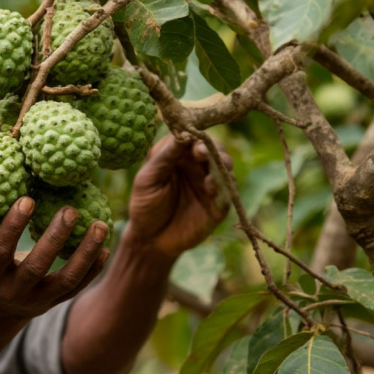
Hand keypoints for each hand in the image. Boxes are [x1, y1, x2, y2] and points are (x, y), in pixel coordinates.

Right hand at [0, 197, 107, 319]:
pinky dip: (95, 268)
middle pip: (37, 267)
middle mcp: (14, 291)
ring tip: (101, 225)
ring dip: (86, 254)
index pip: (0, 250)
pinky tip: (106, 246)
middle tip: (70, 209)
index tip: (28, 198)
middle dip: (54, 238)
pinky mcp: (57, 302)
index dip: (12, 226)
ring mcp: (39, 300)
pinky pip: (79, 287)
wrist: (0, 309)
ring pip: (66, 280)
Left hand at [125, 135, 232, 258]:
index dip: (194, 135)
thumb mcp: (148, 179)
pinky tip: (211, 186)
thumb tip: (181, 133)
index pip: (192, 137)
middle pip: (213, 148)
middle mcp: (197, 166)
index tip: (191, 137)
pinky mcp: (219, 204)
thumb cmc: (145, 205)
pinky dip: (223, 186)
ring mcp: (210, 184)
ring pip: (225, 166)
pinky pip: (228, 191)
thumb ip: (164, 157)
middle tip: (201, 152)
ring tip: (209, 166)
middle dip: (211, 147)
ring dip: (221, 163)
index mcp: (178, 156)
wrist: (151, 239)